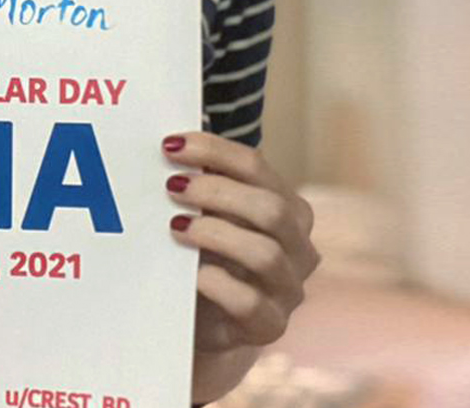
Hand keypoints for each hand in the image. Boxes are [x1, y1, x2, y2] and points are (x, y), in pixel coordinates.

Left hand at [163, 132, 318, 353]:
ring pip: (266, 254)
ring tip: (176, 227)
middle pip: (271, 209)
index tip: (171, 146)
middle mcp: (298, 247)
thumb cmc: (204, 255)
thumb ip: (199, 183)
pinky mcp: (270, 326)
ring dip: (217, 234)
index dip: (214, 152)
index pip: (256, 167)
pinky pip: (250, 303)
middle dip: (217, 192)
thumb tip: (171, 144)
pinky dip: (218, 283)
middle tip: (172, 187)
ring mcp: (288, 289)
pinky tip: (192, 273)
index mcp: (287, 209)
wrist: (201, 319)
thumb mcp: (205, 215)